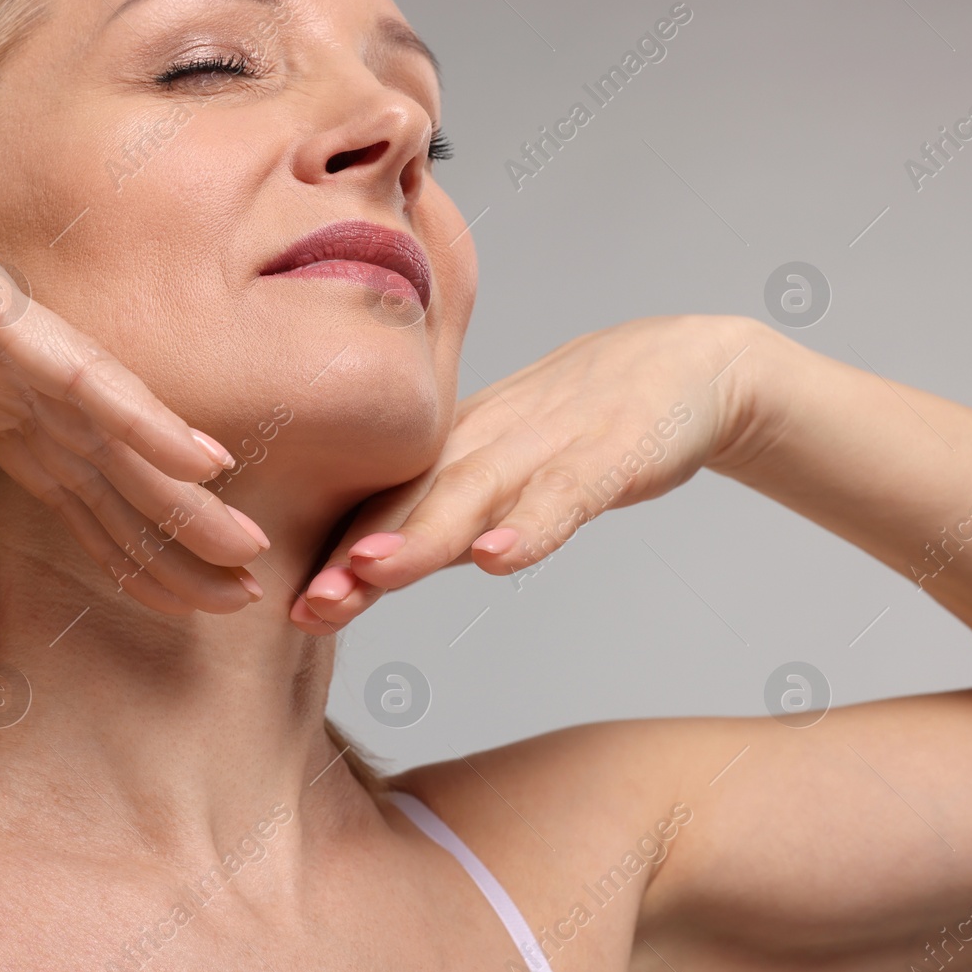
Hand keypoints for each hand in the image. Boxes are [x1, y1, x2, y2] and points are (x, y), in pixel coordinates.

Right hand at [0, 64, 267, 613]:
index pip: (70, 490)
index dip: (125, 548)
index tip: (179, 600)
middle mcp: (11, 372)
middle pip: (111, 476)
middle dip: (175, 542)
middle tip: (244, 597)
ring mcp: (8, 341)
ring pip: (115, 436)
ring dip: (182, 500)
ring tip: (247, 556)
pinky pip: (80, 376)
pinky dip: (142, 421)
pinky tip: (203, 463)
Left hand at [289, 313, 759, 631]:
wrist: (683, 364)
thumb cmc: (575, 426)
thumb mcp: (498, 474)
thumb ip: (439, 518)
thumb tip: (362, 573)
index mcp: (452, 453)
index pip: (382, 509)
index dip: (334, 556)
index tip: (289, 608)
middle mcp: (485, 445)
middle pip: (412, 503)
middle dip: (356, 556)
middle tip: (309, 604)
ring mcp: (546, 446)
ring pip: (475, 494)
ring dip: (424, 535)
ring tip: (376, 572)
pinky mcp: (612, 454)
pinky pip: (567, 493)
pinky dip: (533, 525)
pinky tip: (501, 559)